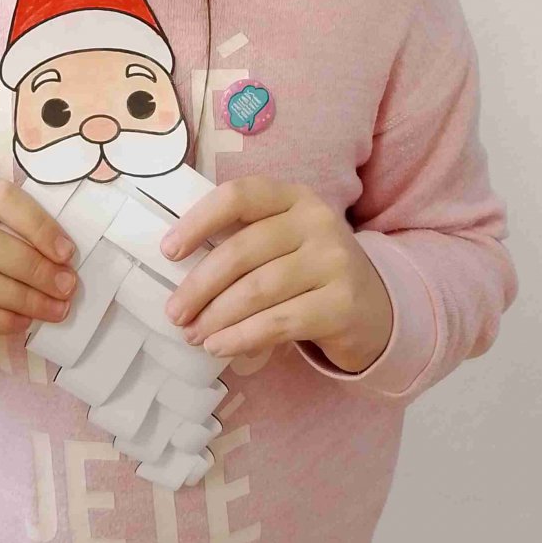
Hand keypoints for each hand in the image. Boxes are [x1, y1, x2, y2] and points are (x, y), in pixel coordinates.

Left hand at [159, 176, 393, 371]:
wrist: (374, 308)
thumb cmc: (309, 272)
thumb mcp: (283, 242)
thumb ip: (241, 241)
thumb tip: (176, 269)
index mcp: (293, 196)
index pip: (239, 195)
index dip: (199, 220)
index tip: (168, 251)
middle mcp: (317, 220)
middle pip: (242, 251)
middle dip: (199, 286)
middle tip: (175, 313)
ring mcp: (334, 260)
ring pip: (257, 290)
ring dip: (216, 317)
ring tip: (193, 335)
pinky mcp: (342, 303)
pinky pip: (278, 322)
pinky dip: (241, 337)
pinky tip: (220, 347)